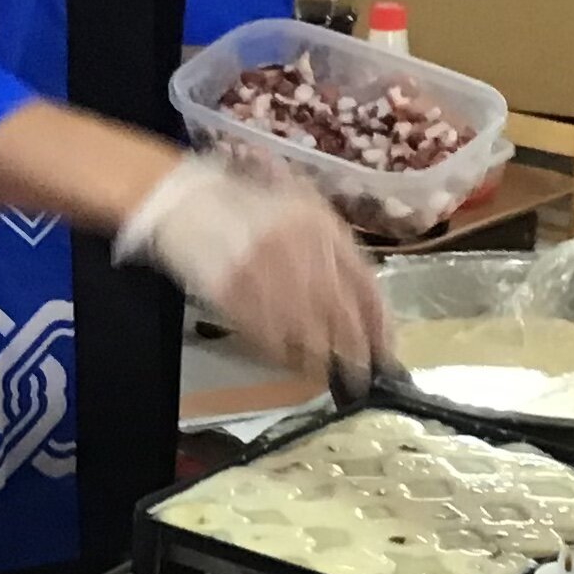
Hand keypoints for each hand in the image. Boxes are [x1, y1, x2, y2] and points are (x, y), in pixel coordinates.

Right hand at [115, 153, 389, 379]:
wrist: (187, 201)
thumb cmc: (247, 203)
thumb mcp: (301, 208)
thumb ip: (333, 243)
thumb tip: (362, 291)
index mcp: (323, 228)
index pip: (366, 285)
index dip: (380, 322)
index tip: (386, 346)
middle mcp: (302, 253)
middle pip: (343, 316)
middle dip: (357, 351)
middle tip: (362, 373)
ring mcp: (267, 277)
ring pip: (309, 334)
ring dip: (323, 359)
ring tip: (327, 371)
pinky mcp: (236, 297)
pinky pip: (270, 338)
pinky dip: (284, 355)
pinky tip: (289, 360)